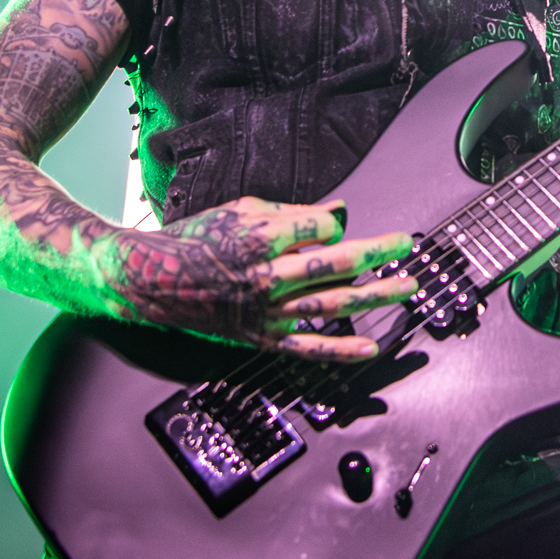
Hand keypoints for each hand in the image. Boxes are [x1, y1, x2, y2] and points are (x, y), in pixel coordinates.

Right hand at [107, 197, 415, 360]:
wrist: (152, 279)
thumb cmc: (197, 238)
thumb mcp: (241, 209)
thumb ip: (293, 212)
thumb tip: (339, 212)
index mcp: (260, 238)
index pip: (320, 229)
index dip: (334, 224)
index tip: (337, 223)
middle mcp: (267, 276)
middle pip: (336, 264)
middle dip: (377, 253)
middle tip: (406, 244)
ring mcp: (266, 311)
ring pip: (331, 303)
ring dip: (375, 295)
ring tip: (407, 285)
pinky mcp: (261, 336)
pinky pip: (307, 346)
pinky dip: (340, 349)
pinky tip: (371, 347)